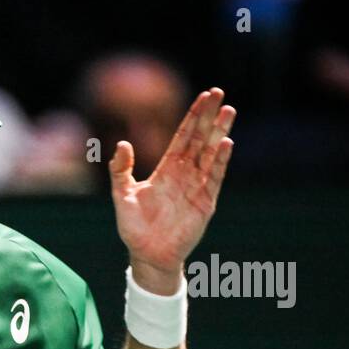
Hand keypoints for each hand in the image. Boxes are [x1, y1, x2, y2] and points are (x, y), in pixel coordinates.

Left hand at [110, 88, 235, 290]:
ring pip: (210, 154)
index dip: (193, 116)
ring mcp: (197, 187)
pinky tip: (226, 143)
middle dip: (209, 116)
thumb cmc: (134, 227)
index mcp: (167, 169)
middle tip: (219, 93)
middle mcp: (184, 174)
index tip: (204, 95)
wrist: (147, 255)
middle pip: (200, 139)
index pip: (183, 136)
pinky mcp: (205, 202)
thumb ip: (120, 170)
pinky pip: (214, 177)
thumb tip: (122, 143)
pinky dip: (220, 160)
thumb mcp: (122, 195)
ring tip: (228, 111)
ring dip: (219, 132)